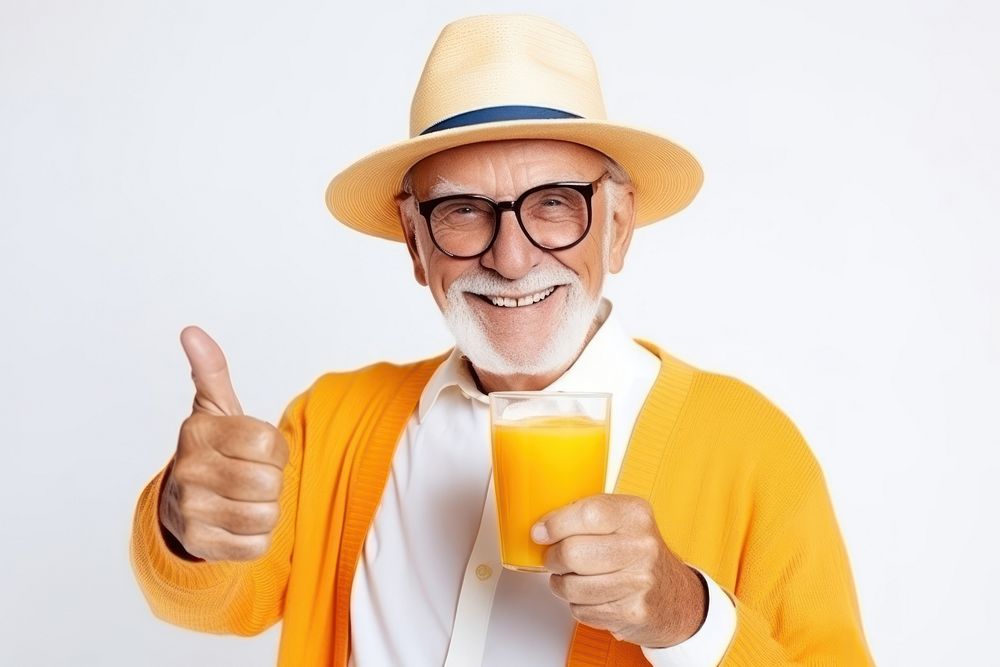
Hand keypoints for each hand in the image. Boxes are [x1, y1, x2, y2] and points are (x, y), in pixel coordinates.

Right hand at [158, 326, 288, 561]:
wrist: (182, 504)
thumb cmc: (214, 449)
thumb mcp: (215, 408)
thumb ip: (212, 370)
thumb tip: (192, 332)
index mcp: (199, 432)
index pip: (269, 445)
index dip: (275, 451)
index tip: (258, 451)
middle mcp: (188, 469)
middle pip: (269, 483)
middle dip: (272, 481)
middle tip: (252, 476)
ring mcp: (190, 509)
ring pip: (266, 515)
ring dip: (266, 510)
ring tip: (245, 499)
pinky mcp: (199, 543)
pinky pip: (257, 545)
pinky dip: (256, 538)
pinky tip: (237, 523)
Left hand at [532, 494, 706, 647]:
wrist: (676, 597)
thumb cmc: (638, 555)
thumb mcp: (622, 521)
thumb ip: (585, 515)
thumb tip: (542, 525)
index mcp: (636, 515)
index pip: (588, 514)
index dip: (555, 525)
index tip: (541, 532)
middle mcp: (642, 546)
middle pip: (573, 552)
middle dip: (552, 558)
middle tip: (554, 558)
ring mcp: (639, 582)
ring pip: (571, 586)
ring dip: (561, 584)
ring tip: (571, 578)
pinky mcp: (632, 612)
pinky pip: (581, 610)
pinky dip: (577, 605)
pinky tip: (591, 596)